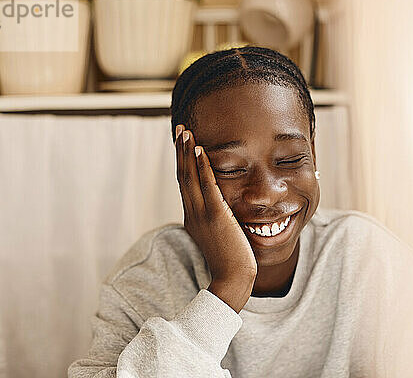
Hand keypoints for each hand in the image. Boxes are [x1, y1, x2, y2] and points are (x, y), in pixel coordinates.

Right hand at [175, 125, 256, 311]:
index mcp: (192, 217)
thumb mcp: (219, 236)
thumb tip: (222, 210)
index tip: (183, 144)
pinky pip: (207, 187)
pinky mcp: (216, 217)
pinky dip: (202, 168)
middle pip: (183, 176)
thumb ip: (217, 221)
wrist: (232, 280)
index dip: (183, 162)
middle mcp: (193, 214)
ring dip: (188, 154)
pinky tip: (201, 152)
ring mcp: (202, 215)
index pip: (185, 184)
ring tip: (186, 133)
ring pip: (190, 178)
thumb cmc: (231, 261)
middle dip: (181, 152)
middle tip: (180, 130)